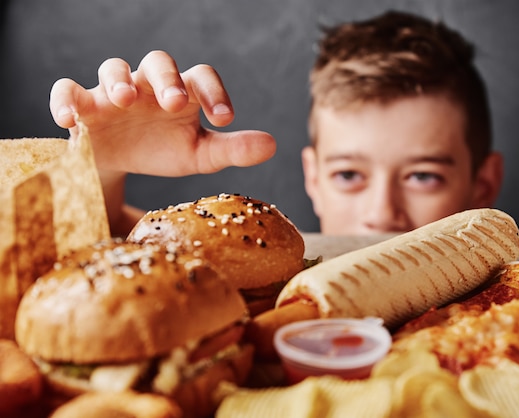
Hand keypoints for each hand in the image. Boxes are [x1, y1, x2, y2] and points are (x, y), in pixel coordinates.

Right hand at [49, 50, 275, 175]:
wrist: (120, 163)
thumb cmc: (162, 150)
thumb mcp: (199, 155)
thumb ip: (232, 149)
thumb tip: (273, 145)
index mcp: (183, 93)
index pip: (201, 77)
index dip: (214, 92)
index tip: (224, 119)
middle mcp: (150, 85)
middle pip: (159, 62)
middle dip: (167, 79)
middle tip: (175, 103)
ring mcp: (113, 91)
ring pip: (113, 67)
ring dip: (118, 80)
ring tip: (126, 100)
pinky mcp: (82, 104)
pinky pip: (67, 89)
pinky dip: (66, 100)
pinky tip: (69, 120)